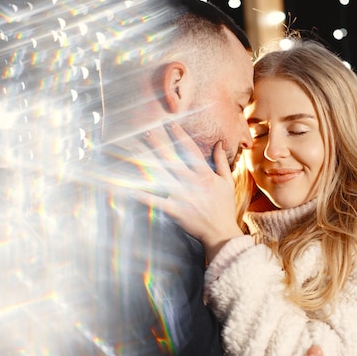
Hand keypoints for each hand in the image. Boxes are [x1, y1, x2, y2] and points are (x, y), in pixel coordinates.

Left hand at [130, 121, 243, 259]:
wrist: (221, 232)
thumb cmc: (224, 207)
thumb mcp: (227, 182)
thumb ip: (222, 161)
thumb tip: (220, 142)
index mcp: (204, 174)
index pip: (190, 149)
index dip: (179, 135)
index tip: (169, 123)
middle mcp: (192, 182)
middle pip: (172, 159)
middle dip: (159, 145)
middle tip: (146, 132)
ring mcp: (182, 196)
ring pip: (162, 177)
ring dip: (147, 164)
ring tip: (134, 152)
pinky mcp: (174, 210)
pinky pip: (156, 201)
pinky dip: (143, 195)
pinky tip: (129, 189)